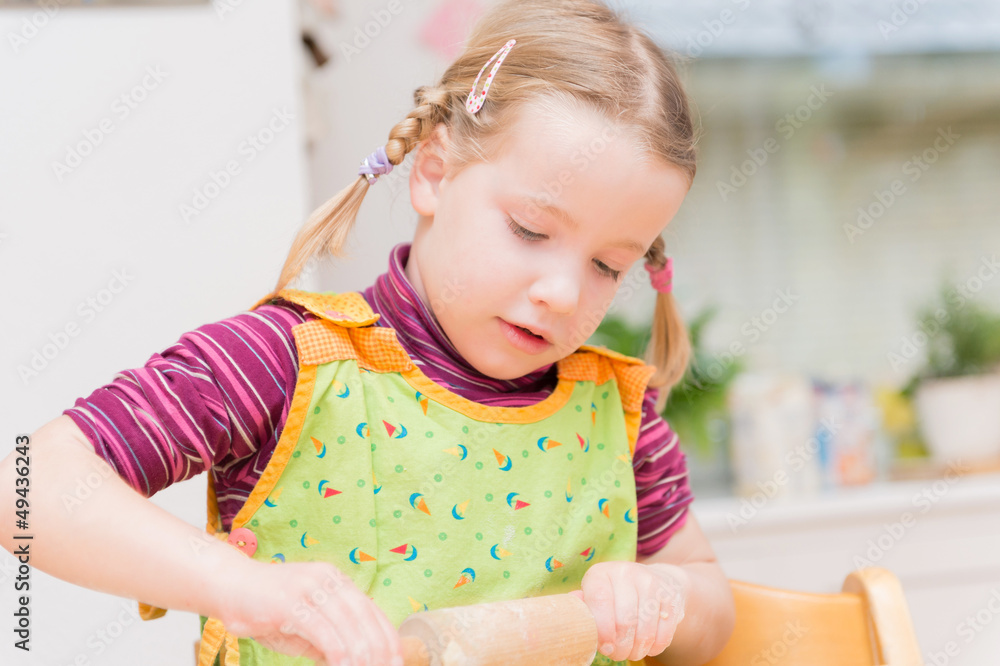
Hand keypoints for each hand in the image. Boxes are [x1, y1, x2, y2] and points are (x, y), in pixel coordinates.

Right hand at [215, 558, 403, 665]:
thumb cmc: (265, 609)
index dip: (388, 638)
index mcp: (336, 581)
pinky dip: (338, 652)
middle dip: (379, 650)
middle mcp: (328, 579)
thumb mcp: (305, 626)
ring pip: (348, 624)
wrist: (228, 587)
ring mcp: (310, 587)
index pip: (372, 611)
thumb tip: (353, 661)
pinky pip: (323, 630)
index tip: (397, 661)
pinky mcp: (291, 601)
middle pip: (365, 617)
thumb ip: (329, 640)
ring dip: (361, 655)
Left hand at [569, 561, 688, 661]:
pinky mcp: (671, 597)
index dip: (602, 630)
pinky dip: (655, 647)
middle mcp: (627, 572)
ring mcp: (652, 583)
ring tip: (631, 652)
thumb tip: (571, 619)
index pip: (600, 601)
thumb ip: (583, 607)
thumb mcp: (596, 595)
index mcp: (601, 573)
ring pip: (645, 630)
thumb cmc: (615, 595)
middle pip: (624, 620)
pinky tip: (647, 646)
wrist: (654, 580)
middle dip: (620, 646)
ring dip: (637, 649)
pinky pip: (664, 633)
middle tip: (617, 654)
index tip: (604, 647)